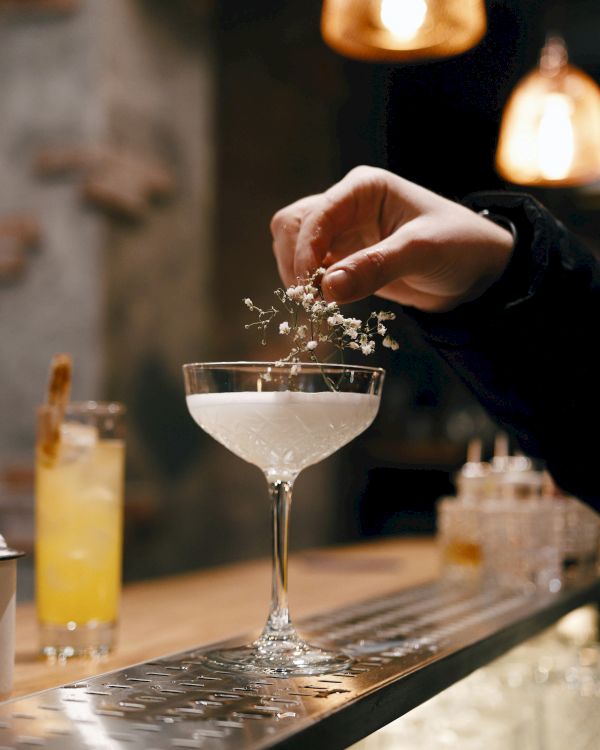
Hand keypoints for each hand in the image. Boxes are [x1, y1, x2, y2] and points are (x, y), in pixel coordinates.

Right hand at [270, 166, 513, 312]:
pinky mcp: (346, 258)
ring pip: (294, 246)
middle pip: (292, 225)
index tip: (310, 286)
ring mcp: (343, 232)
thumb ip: (375, 267)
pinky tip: (326, 305)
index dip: (305, 250)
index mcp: (364, 188)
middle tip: (309, 298)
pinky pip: (312, 270)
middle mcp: (347, 205)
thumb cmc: (459, 245)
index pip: (316, 214)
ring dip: (297, 275)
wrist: (478, 271)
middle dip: (294, 261)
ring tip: (318, 304)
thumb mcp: (421, 252)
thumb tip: (328, 288)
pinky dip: (311, 287)